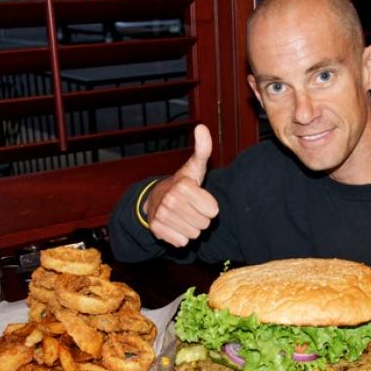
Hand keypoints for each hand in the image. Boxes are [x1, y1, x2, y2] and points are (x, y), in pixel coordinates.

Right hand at [143, 124, 219, 246]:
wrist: (156, 199)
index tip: (199, 198)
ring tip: (183, 215)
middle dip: (200, 218)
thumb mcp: (194, 167)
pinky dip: (180, 237)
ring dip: (191, 227)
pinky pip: (181, 243)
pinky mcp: (156, 230)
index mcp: (183, 186)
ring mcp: (162, 216)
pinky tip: (175, 225)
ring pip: (194, 235)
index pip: (214, 211)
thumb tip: (201, 127)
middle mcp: (171, 201)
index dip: (209, 206)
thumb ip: (202, 150)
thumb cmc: (183, 184)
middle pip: (205, 225)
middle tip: (191, 208)